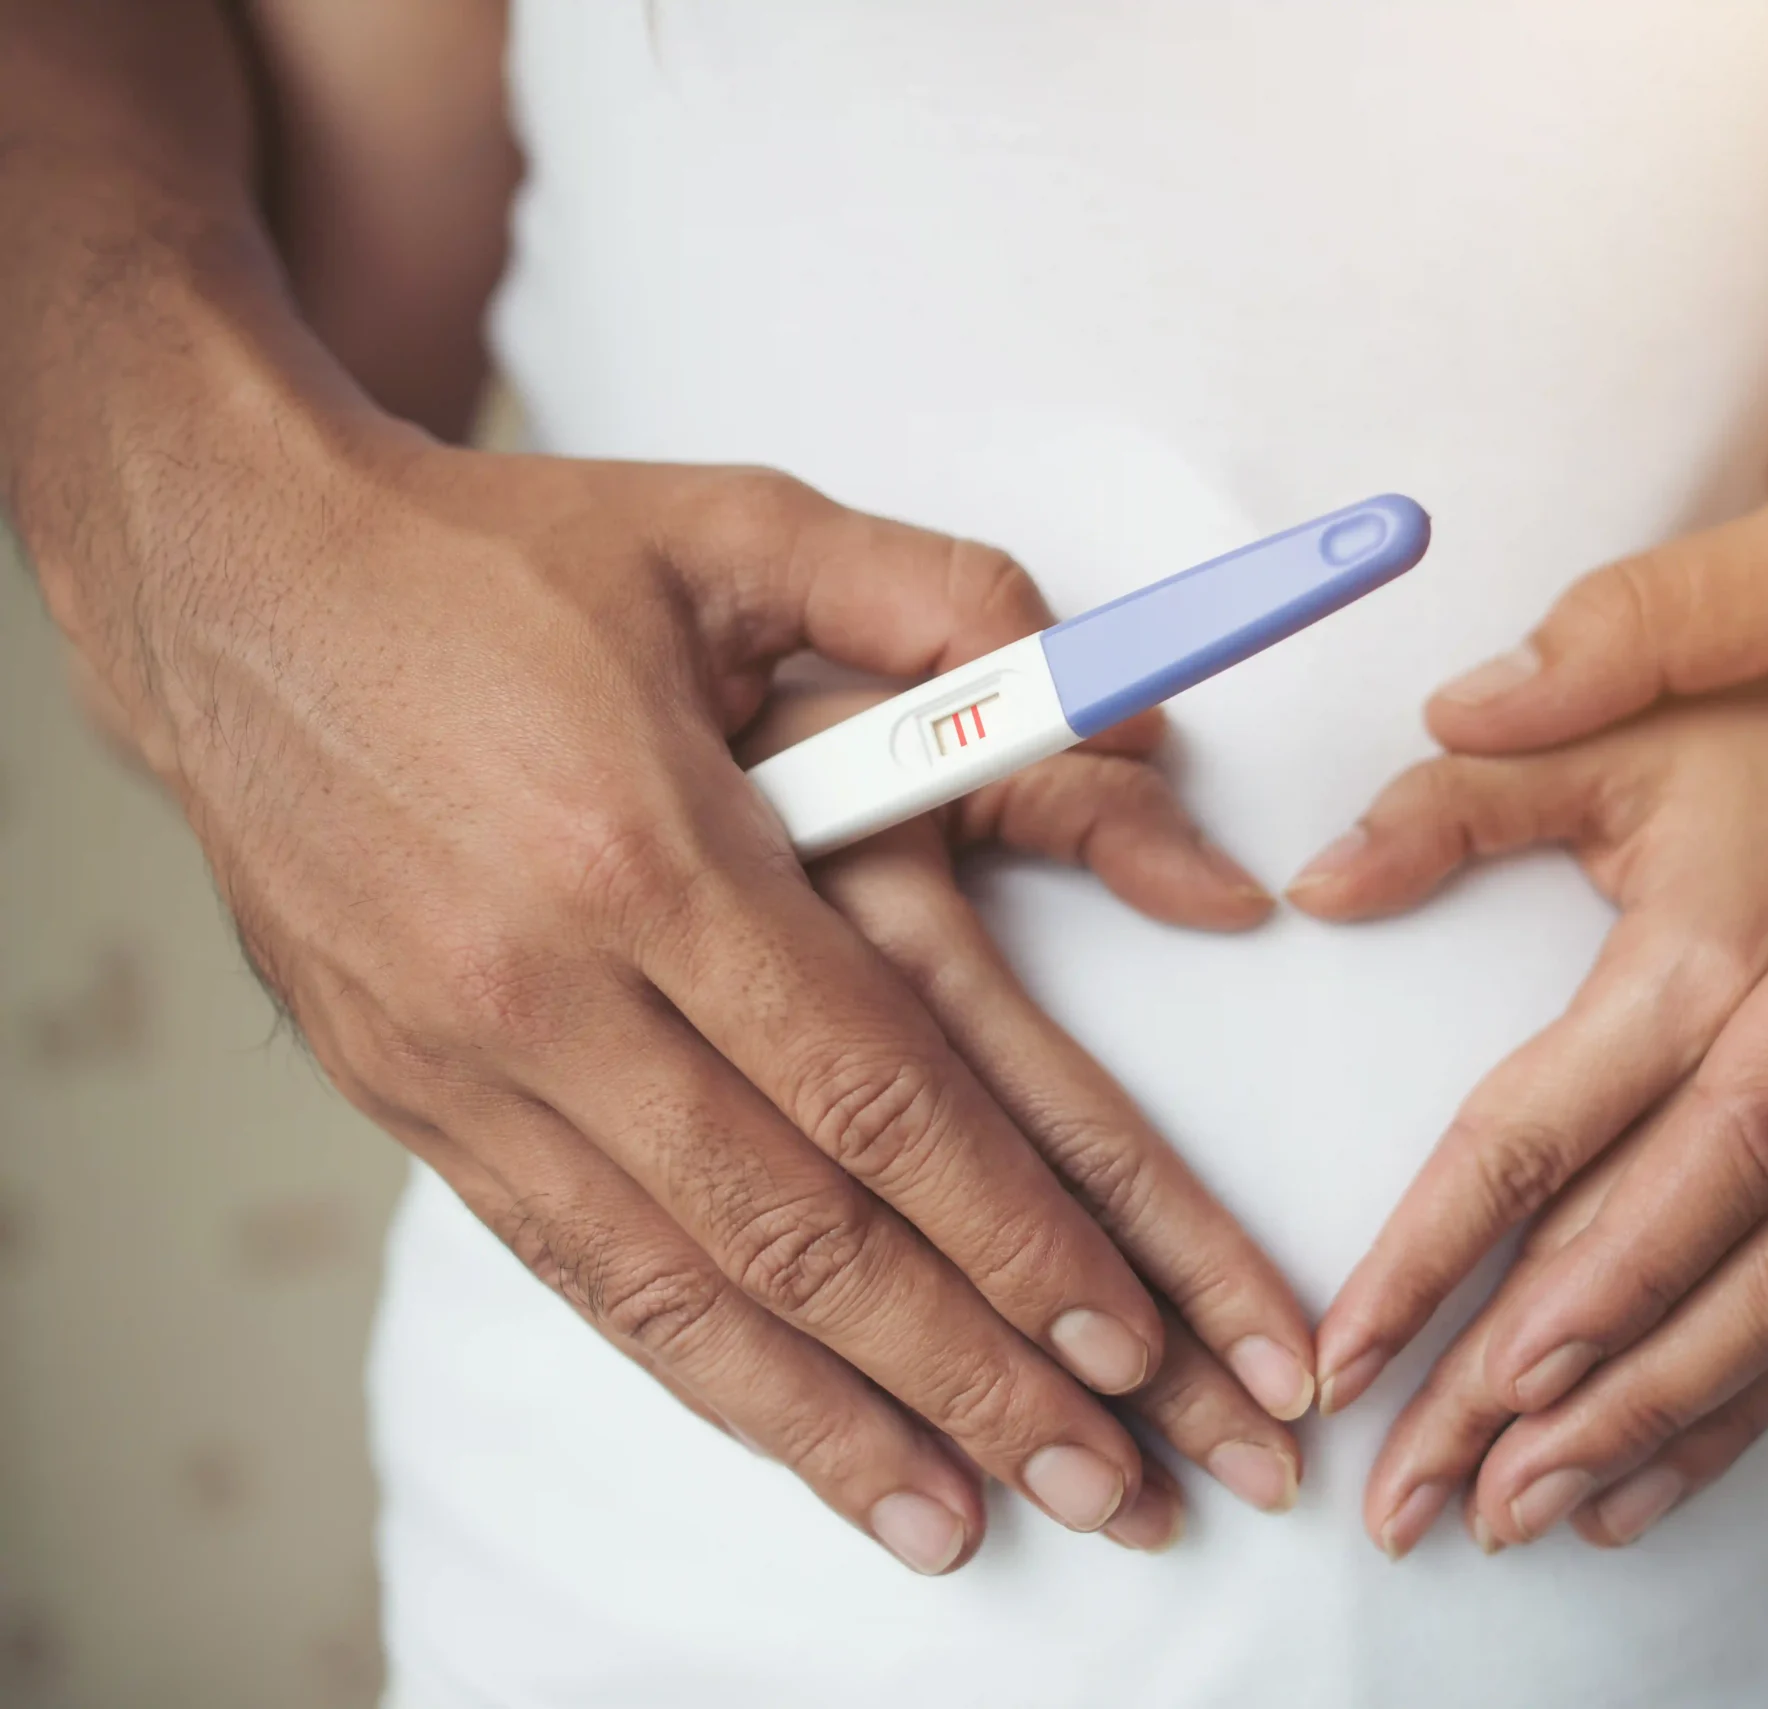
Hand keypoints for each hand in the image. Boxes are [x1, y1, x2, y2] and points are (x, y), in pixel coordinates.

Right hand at [84, 426, 1316, 1572]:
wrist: (238, 588)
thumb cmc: (508, 562)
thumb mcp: (739, 530)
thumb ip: (949, 607)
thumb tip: (1144, 714)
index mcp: (647, 845)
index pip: (874, 1089)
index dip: (1014, 1228)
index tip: (1133, 1332)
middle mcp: (545, 987)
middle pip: (800, 1228)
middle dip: (972, 1366)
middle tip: (1110, 1473)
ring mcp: (463, 1067)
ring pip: (685, 1295)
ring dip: (846, 1425)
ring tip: (979, 1523)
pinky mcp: (410, 1108)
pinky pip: (581, 1279)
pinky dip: (704, 1381)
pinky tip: (804, 1444)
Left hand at [1287, 692, 1767, 1552]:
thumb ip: (1638, 629)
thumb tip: (1452, 705)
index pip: (1699, 1108)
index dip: (1540, 1232)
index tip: (1399, 1329)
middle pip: (1764, 1244)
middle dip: (1594, 1378)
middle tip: (1447, 1491)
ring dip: (1687, 1409)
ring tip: (1543, 1507)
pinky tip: (1696, 1439)